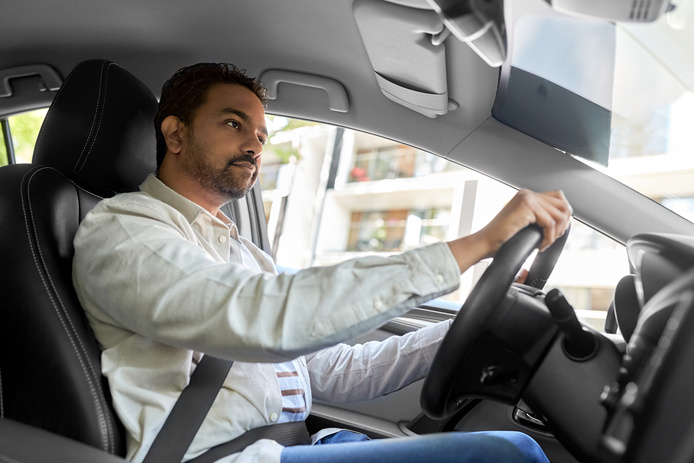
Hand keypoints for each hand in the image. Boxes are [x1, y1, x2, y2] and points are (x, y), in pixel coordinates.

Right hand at [447, 189, 571, 272]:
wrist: (485, 242)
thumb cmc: (501, 238)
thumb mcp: (524, 223)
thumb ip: (538, 218)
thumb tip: (563, 222)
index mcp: (526, 195)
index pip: (558, 198)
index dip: (563, 216)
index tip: (557, 231)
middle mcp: (527, 194)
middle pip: (562, 203)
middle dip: (563, 224)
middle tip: (553, 238)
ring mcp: (527, 198)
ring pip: (559, 214)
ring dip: (556, 233)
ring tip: (546, 242)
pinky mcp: (526, 207)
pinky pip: (550, 223)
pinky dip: (549, 238)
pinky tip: (540, 245)